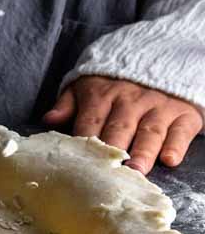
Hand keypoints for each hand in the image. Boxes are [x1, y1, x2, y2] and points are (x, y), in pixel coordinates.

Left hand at [43, 76, 202, 173]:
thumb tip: (49, 119)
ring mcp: (159, 106)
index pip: (90, 121)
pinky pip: (180, 130)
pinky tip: (169, 160)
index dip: (84, 143)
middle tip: (107, 174)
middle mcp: (131, 100)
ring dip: (143, 152)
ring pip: (150, 131)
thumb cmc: (117, 83)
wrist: (162, 59)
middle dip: (113, 150)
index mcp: (103, 95)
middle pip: (120, 128)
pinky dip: (175, 145)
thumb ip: (68, 103)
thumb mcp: (88, 85)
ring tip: (135, 171)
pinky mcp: (184, 113)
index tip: (79, 165)